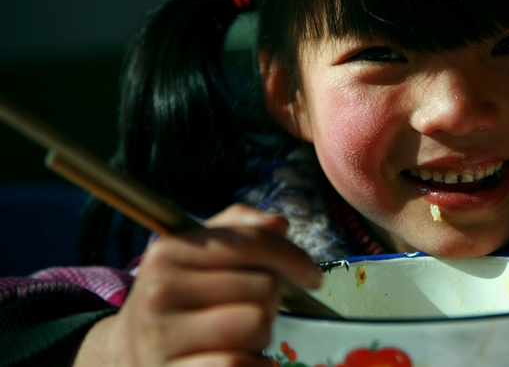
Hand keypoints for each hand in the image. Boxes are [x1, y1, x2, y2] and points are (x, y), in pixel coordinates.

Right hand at [73, 204, 321, 365]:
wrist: (128, 355)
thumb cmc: (179, 300)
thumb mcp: (196, 256)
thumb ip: (238, 230)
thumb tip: (279, 223)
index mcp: (169, 252)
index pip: (251, 244)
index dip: (293, 258)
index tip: (312, 276)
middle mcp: (160, 292)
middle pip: (262, 287)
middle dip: (269, 301)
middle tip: (248, 310)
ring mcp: (162, 340)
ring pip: (257, 325)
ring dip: (261, 336)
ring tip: (240, 337)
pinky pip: (242, 365)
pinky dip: (255, 365)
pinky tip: (240, 362)